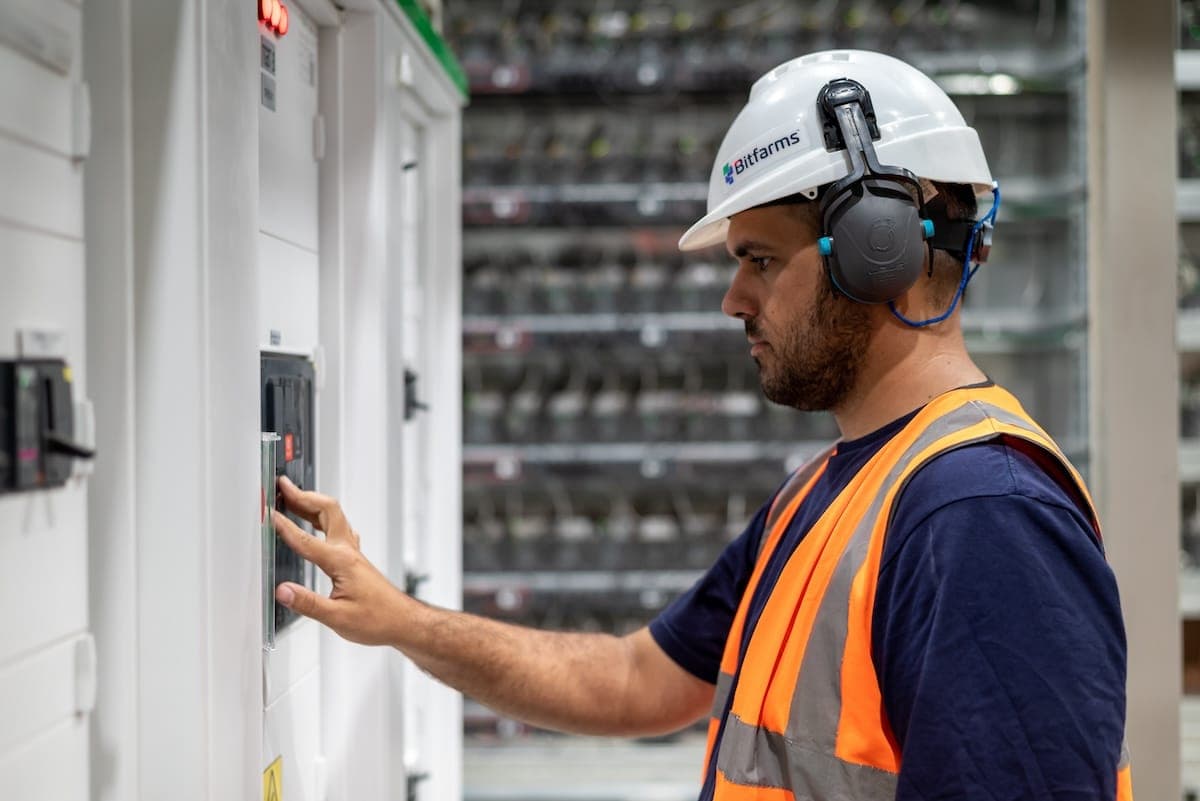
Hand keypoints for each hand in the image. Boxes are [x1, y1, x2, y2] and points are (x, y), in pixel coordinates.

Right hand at [272, 475, 407, 645]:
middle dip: (303, 496)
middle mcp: (348, 552)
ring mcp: (353, 553)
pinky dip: (324, 519)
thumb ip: (307, 604)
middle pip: (326, 511)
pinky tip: (320, 523)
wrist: (403, 621)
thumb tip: (283, 591)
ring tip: (294, 497)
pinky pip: (340, 529)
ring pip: (334, 516)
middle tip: (284, 487)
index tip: (269, 514)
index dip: (285, 526)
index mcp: (341, 562)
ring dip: (313, 503)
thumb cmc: (378, 619)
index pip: (306, 540)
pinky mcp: (356, 559)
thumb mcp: (338, 618)